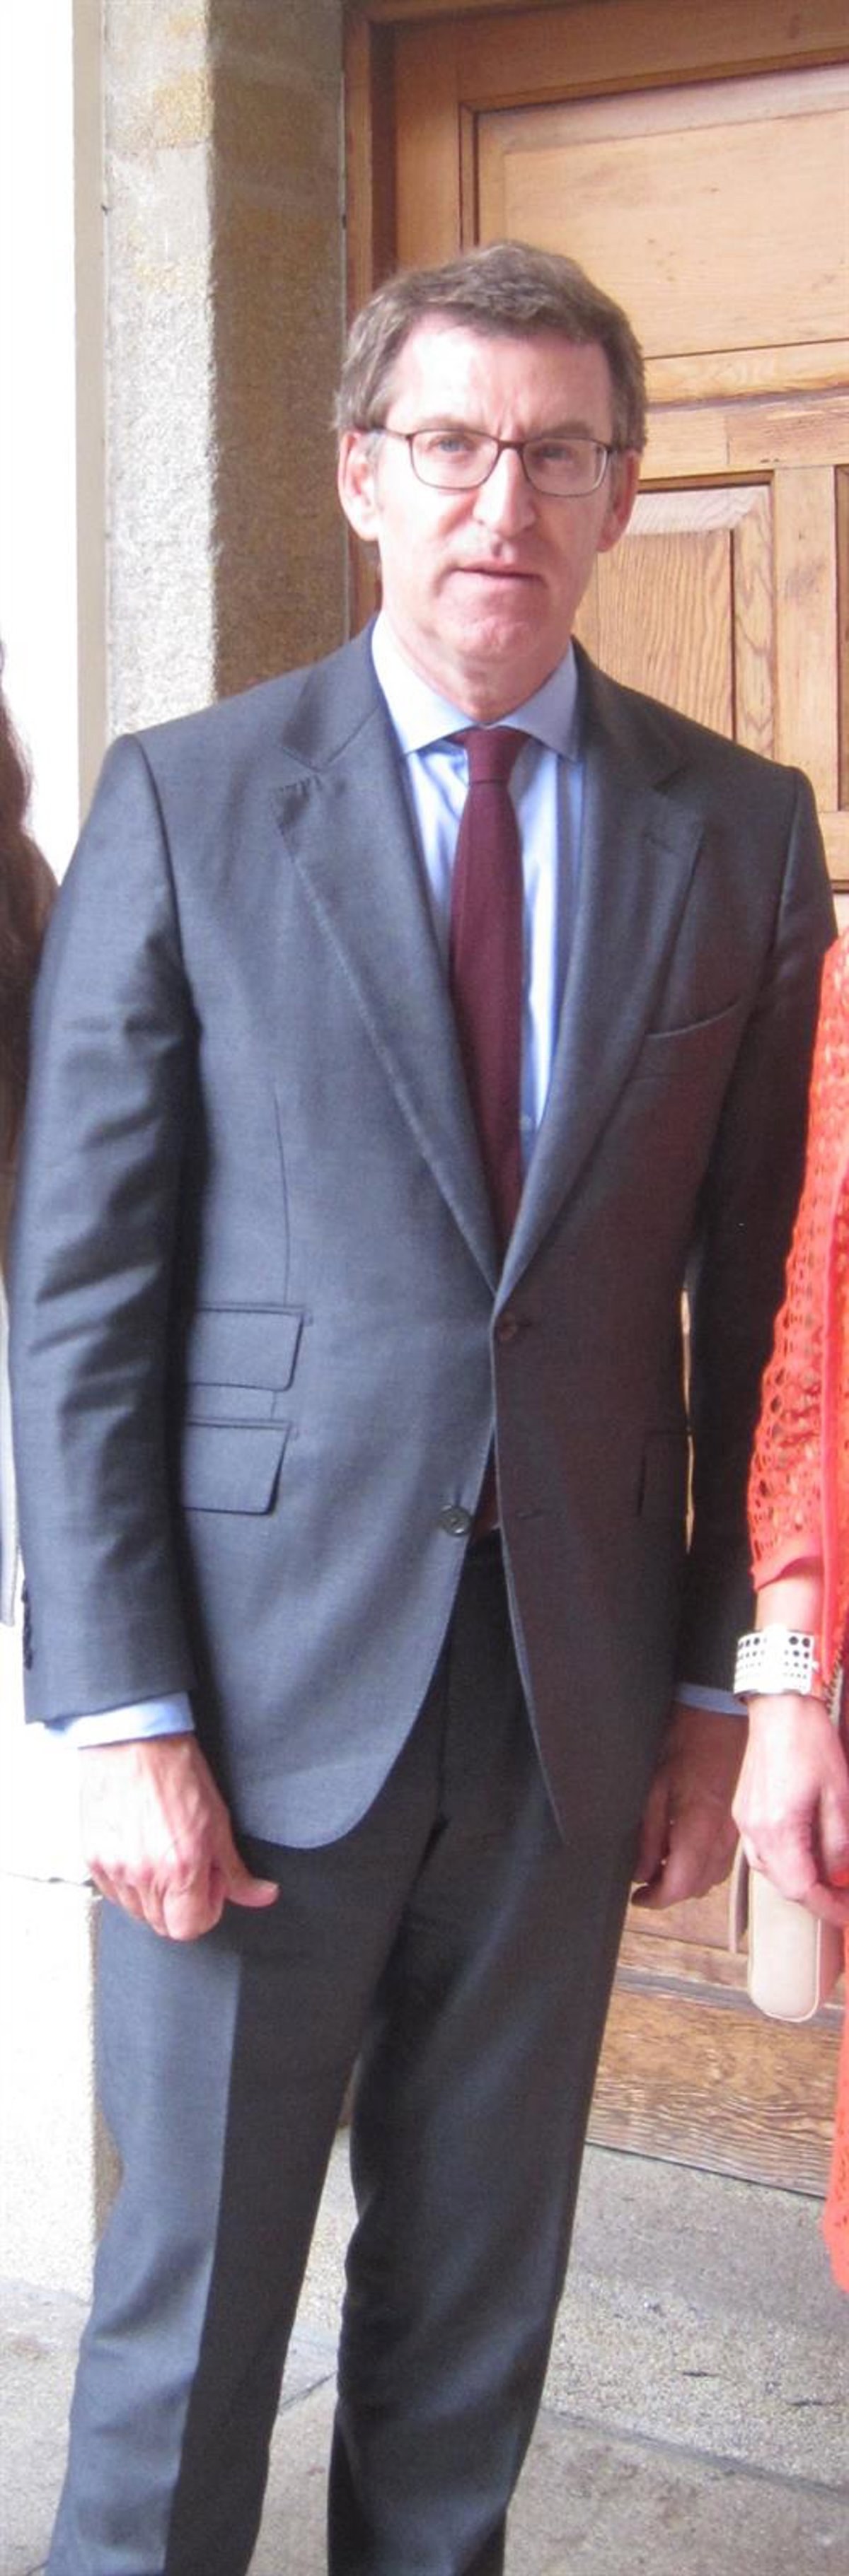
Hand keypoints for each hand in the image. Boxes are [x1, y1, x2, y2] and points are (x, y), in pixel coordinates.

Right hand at [79, 1735, 278, 1940]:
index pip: (190, 1928)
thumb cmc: (177, 1772)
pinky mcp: (93, 1859)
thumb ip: (236, 1871)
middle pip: (163, 1925)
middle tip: (188, 1868)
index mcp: (180, 1869)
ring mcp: (114, 1869)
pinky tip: (140, 1852)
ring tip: (163, 1855)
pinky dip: (129, 1883)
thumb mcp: (219, 1822)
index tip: (209, 1884)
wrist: (133, 1741)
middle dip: (182, 1905)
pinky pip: (114, 1893)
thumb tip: (262, 1895)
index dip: (206, 1909)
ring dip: (154, 1896)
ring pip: (137, 1912)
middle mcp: (144, 1875)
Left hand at [632, 1703, 741, 1909]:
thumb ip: (648, 1835)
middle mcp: (722, 1837)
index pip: (680, 1884)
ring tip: (661, 1868)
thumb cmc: (683, 1745)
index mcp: (699, 1827)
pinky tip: (683, 1853)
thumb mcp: (654, 1788)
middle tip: (644, 1883)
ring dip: (687, 1883)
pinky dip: (702, 1868)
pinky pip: (722, 1861)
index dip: (656, 1899)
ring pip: (712, 1878)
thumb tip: (641, 1872)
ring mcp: (734, 1832)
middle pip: (697, 1886)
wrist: (719, 1717)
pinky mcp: (738, 1825)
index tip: (637, 1897)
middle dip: (669, 1893)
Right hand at [732, 1694, 848, 1927]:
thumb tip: (838, 1875)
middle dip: (816, 1895)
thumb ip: (839, 1843)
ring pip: (771, 1870)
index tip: (848, 1914)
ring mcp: (745, 1822)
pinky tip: (804, 1850)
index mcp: (779, 1829)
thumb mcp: (841, 1796)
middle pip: (784, 1884)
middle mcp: (755, 1831)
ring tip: (828, 1875)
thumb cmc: (811, 1743)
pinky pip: (762, 1850)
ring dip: (799, 1879)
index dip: (828, 1908)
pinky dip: (785, 1860)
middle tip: (844, 1895)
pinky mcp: (744, 1811)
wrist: (780, 1707)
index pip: (802, 1889)